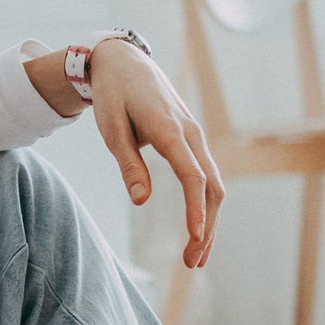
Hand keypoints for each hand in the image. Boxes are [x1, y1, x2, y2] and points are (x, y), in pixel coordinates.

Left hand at [89, 40, 225, 268]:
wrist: (123, 61)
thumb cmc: (113, 95)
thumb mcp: (112, 130)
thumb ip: (128, 165)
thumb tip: (141, 201)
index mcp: (170, 130)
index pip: (192, 176)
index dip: (195, 209)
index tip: (195, 238)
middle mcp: (191, 133)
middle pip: (211, 187)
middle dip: (206, 227)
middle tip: (193, 262)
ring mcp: (196, 135)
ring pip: (213, 184)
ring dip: (209, 221)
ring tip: (196, 256)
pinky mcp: (193, 139)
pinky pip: (206, 176)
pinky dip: (205, 205)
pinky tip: (198, 229)